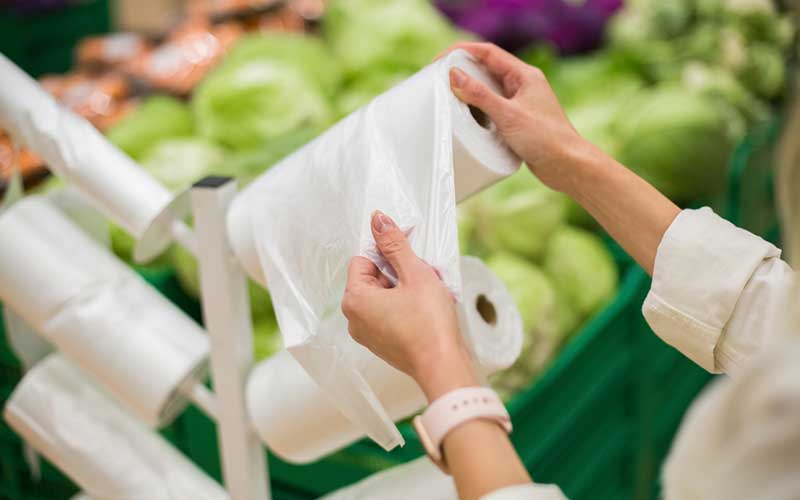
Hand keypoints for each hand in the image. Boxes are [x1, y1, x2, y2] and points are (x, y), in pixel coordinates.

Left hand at [342, 211, 477, 400]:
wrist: (443, 365)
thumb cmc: (429, 324)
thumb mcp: (415, 274)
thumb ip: (395, 245)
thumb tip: (378, 221)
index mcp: (355, 299)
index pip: (363, 260)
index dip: (387, 254)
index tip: (408, 257)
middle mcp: (355, 319)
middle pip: (373, 278)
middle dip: (398, 272)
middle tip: (423, 277)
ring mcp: (368, 334)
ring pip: (384, 296)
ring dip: (405, 289)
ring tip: (428, 294)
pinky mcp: (383, 344)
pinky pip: (389, 314)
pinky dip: (406, 307)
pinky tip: (426, 309)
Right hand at [441, 42, 600, 192]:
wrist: (568, 166)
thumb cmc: (546, 139)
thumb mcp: (508, 115)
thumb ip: (480, 95)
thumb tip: (454, 75)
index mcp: (524, 75)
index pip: (488, 53)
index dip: (462, 52)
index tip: (440, 60)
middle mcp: (523, 86)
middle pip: (486, 69)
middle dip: (462, 71)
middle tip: (438, 79)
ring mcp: (520, 103)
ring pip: (488, 90)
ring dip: (469, 92)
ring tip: (447, 97)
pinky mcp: (517, 121)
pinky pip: (492, 109)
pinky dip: (477, 110)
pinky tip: (466, 118)